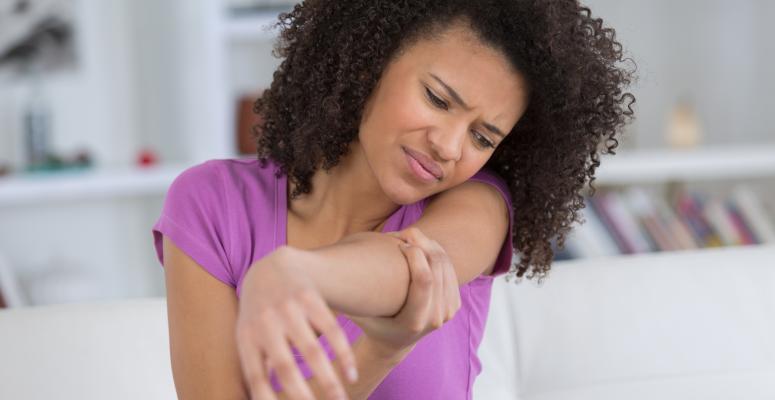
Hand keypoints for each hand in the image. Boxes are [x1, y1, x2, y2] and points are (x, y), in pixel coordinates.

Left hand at [235, 246, 356, 399]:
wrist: (272, 267)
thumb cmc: (260, 314)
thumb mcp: (249, 336)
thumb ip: (256, 367)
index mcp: (247, 338)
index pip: (255, 377)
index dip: (267, 399)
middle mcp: (265, 322)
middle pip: (285, 367)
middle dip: (303, 396)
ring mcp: (288, 308)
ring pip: (312, 351)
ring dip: (329, 380)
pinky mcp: (310, 297)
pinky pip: (332, 331)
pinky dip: (343, 355)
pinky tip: (351, 374)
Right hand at [348, 227, 461, 357]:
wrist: (394, 342)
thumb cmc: (369, 320)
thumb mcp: (358, 309)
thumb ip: (350, 292)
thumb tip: (336, 267)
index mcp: (413, 322)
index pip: (424, 282)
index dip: (416, 256)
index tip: (399, 241)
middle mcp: (434, 319)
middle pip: (438, 269)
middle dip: (423, 244)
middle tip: (405, 232)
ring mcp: (447, 313)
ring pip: (446, 266)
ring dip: (430, 245)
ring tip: (410, 235)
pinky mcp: (453, 305)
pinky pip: (450, 270)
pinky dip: (437, 252)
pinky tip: (421, 244)